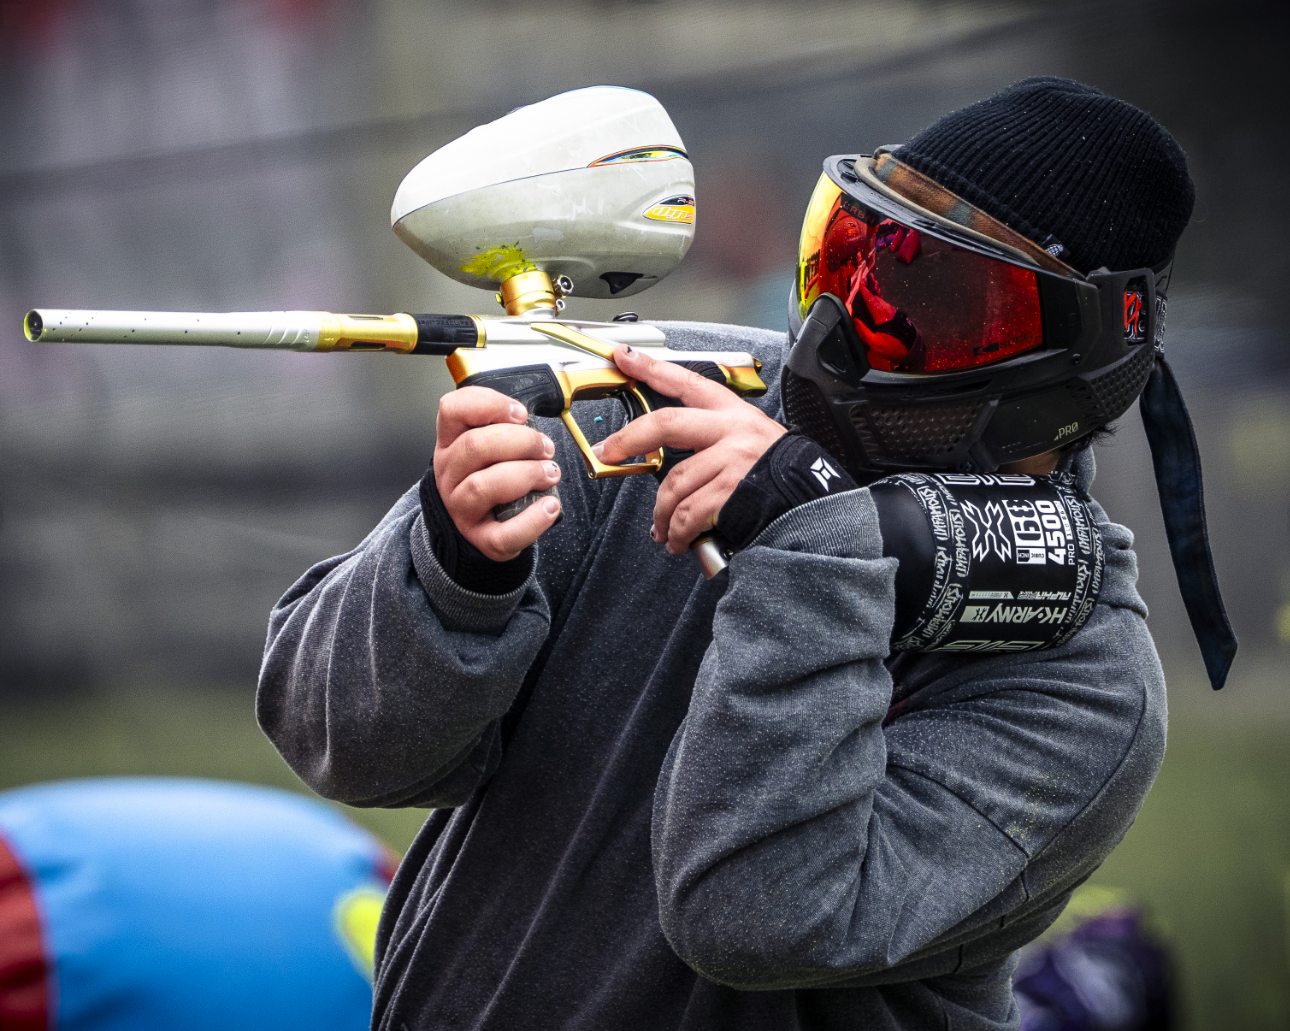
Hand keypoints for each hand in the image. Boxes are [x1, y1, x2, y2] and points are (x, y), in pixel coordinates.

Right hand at [434, 386, 561, 561]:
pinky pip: (503, 534)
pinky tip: (550, 507)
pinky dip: (532, 520)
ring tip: (550, 473)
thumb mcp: (490, 448)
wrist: (480, 527)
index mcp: (451, 443)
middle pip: (475, 446)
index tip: (521, 414)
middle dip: (521, 442)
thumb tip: (536, 420)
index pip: (452, 410)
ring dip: (526, 474)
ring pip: (483, 486)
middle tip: (546, 448)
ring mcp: (460, 508)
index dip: (489, 404)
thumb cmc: (490, 479)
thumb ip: (506, 428)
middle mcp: (449, 474)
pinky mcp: (480, 539)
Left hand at [593, 346, 786, 554]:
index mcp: (733, 414)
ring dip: (660, 513)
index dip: (651, 368)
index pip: (686, 382)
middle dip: (629, 440)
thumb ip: (716, 439)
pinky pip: (687, 513)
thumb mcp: (753, 440)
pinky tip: (678, 540)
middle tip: (609, 452)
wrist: (813, 506)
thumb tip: (674, 455)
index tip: (623, 357)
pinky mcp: (730, 492)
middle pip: (665, 425)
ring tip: (662, 529)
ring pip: (674, 483)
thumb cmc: (781, 477)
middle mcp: (732, 431)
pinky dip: (677, 532)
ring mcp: (731, 460)